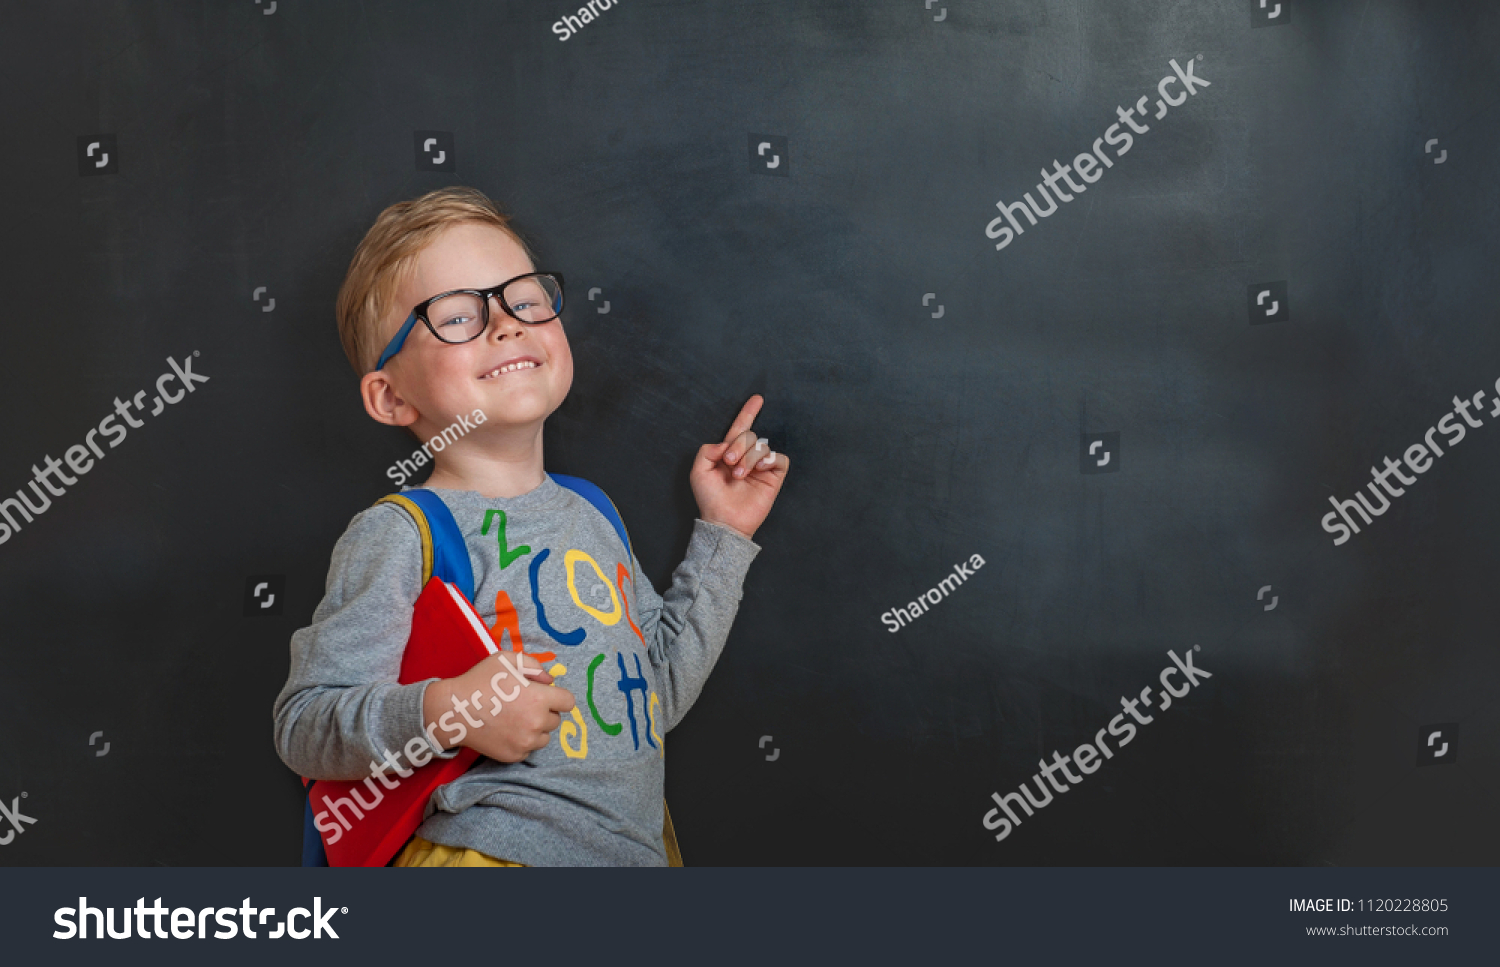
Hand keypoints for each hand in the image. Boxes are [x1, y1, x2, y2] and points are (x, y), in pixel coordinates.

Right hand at [422, 651, 576, 763]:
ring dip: (536, 729)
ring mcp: (526, 742)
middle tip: (523, 705)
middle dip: (544, 712)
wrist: (454, 710)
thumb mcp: (507, 660)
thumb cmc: (480, 681)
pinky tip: (506, 731)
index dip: (559, 697)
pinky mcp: (514, 756)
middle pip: (555, 720)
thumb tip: (549, 681)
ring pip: (544, 737)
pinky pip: (528, 749)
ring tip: (515, 719)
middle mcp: (536, 723)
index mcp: (539, 699)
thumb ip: (533, 666)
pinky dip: (522, 741)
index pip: (568, 702)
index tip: (547, 696)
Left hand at [690, 394, 787, 541]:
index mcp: (730, 453)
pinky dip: (768, 460)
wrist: (724, 521)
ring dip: (749, 458)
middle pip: (750, 435)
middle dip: (738, 446)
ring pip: (763, 445)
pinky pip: (779, 458)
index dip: (748, 413)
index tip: (757, 398)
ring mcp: (761, 468)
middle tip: (729, 463)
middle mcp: (746, 458)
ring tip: (740, 475)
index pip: (740, 428)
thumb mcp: (699, 471)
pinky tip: (759, 470)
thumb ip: (708, 450)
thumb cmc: (710, 499)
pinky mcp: (773, 477)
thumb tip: (727, 443)